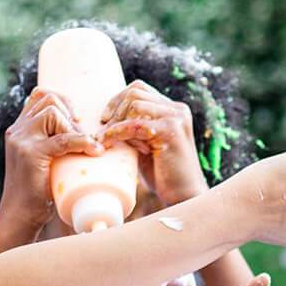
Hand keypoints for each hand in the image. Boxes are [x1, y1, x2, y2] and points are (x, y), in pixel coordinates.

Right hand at [1, 87, 102, 228]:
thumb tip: (85, 133)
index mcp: (18, 129)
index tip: (76, 123)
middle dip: (71, 114)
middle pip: (49, 99)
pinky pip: (63, 139)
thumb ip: (52, 144)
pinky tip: (94, 151)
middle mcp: (17, 130)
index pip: (40, 96)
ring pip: (53, 111)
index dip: (63, 103)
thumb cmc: (36, 192)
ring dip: (74, 127)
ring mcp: (22, 140)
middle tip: (82, 137)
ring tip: (85, 145)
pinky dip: (82, 142)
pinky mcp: (31, 154)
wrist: (19, 215)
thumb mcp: (41, 161)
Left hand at [99, 80, 204, 204]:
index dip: (117, 100)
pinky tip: (107, 142)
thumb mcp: (146, 145)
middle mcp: (177, 109)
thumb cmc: (163, 175)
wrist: (183, 196)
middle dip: (114, 110)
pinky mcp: (170, 132)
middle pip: (135, 92)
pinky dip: (117, 132)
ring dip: (116, 122)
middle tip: (102, 131)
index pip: (139, 89)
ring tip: (106, 140)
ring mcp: (176, 118)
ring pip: (135, 104)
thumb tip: (105, 120)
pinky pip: (136, 124)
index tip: (105, 119)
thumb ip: (134, 129)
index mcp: (172, 109)